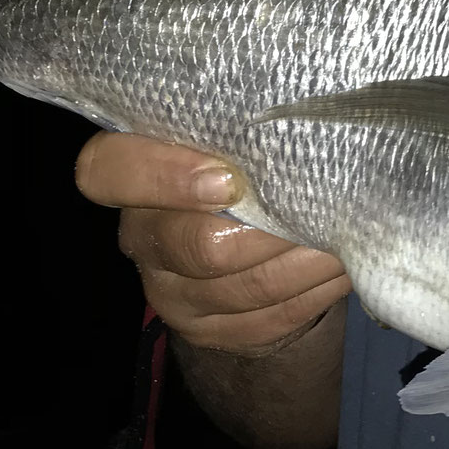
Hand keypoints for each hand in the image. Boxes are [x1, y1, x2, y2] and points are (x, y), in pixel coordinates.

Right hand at [76, 132, 350, 356]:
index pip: (105, 171)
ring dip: (304, 261)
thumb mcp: (233, 140)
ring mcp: (168, 292)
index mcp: (131, 173)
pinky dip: (314, 291)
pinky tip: (338, 267)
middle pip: (195, 245)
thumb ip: (242, 131)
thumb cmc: (247, 168)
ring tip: (343, 234)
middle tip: (320, 208)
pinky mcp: (205, 331)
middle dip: (269, 231)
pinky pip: (267, 318)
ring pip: (243, 287)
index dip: (164, 177)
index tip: (230, 178)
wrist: (248, 251)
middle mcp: (141, 234)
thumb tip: (299, 117)